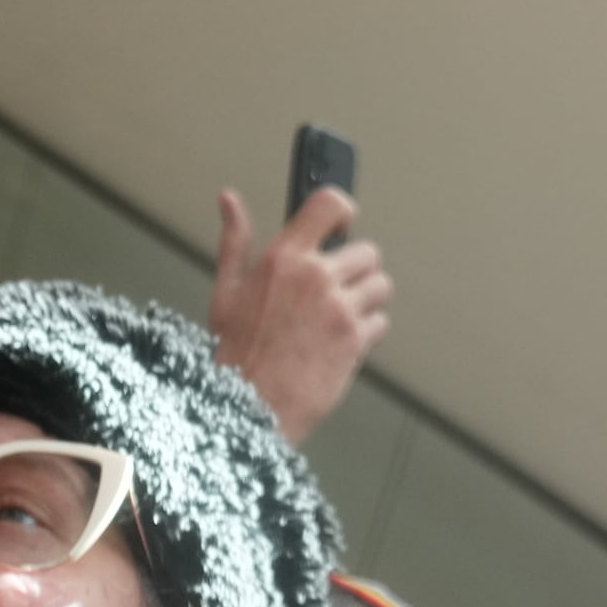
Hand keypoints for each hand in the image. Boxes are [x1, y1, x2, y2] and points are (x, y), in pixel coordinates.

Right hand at [209, 186, 391, 442]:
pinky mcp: (355, 339)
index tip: (343, 224)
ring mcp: (339, 307)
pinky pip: (380, 322)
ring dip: (366, 301)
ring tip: (338, 320)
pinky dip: (367, 333)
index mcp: (284, 258)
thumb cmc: (236, 352)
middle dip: (356, 270)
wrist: (248, 406)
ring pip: (380, 286)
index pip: (330, 205)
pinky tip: (340, 344)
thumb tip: (229, 200)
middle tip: (335, 291)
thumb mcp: (226, 290)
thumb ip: (235, 241)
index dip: (343, 210)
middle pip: (368, 251)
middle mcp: (316, 276)